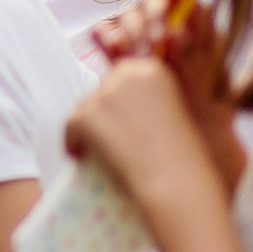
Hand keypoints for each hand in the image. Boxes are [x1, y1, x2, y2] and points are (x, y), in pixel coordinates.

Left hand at [65, 58, 224, 219]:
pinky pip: (69, 127)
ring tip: (96, 152)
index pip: (120, 76)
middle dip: (101, 114)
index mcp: (152, 70)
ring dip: (87, 129)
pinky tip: (80, 157)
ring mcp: (105, 94)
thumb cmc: (182, 158)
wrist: (177, 181)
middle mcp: (127, 74)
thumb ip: (145, 102)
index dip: (116, 100)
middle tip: (106, 139)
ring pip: (82, 109)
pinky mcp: (86, 116)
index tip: (117, 120)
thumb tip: (117, 109)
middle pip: (99, 91)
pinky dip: (72, 143)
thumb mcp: (172, 114)